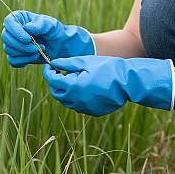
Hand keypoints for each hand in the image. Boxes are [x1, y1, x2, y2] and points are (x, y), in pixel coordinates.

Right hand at [2, 10, 95, 66]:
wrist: (59, 46)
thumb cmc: (54, 31)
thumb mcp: (51, 24)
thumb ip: (40, 24)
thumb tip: (27, 28)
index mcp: (19, 18)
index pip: (8, 22)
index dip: (15, 31)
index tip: (28, 39)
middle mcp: (13, 30)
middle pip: (6, 37)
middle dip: (21, 45)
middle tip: (36, 48)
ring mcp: (13, 43)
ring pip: (8, 50)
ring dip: (25, 53)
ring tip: (39, 50)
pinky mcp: (15, 56)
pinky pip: (12, 61)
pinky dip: (24, 60)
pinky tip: (35, 56)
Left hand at [41, 55, 173, 116]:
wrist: (127, 82)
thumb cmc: (106, 68)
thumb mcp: (85, 62)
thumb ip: (67, 63)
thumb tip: (53, 63)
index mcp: (72, 87)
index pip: (52, 80)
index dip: (48, 72)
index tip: (48, 65)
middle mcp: (76, 101)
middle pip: (57, 93)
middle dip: (54, 83)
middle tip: (58, 72)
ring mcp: (84, 108)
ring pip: (67, 101)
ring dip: (65, 91)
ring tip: (71, 79)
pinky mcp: (93, 112)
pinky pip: (78, 106)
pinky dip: (76, 98)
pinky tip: (83, 87)